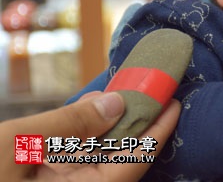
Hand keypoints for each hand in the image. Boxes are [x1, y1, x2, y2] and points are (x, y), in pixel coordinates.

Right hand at [0, 91, 180, 181]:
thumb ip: (68, 125)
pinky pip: (79, 162)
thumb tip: (116, 103)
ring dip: (115, 128)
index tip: (175, 101)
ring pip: (101, 160)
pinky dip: (89, 137)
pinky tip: (95, 114)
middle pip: (120, 162)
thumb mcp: (13, 145)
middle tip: (153, 89)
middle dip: (139, 125)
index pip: (131, 165)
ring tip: (130, 94)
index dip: (157, 131)